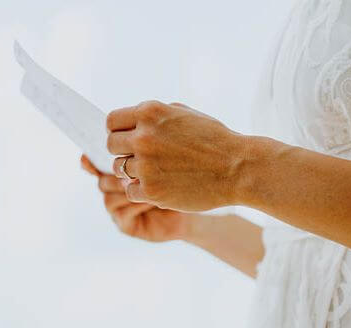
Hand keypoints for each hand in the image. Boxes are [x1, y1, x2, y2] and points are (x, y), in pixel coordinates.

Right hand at [81, 155, 190, 241]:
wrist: (197, 205)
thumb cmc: (182, 177)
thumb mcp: (164, 158)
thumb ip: (145, 146)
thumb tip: (132, 130)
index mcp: (120, 173)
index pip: (98, 165)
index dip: (90, 162)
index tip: (86, 156)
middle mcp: (115, 192)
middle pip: (102, 179)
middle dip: (116, 173)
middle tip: (134, 166)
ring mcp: (119, 210)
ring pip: (109, 196)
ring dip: (127, 188)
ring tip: (148, 183)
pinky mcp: (126, 225)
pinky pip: (121, 212)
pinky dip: (135, 204)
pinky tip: (152, 199)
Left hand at [106, 101, 245, 210]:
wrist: (239, 168)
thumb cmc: (214, 139)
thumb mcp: (184, 114)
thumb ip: (153, 117)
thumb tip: (126, 124)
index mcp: (150, 113)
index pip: (111, 121)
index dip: (118, 130)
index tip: (127, 138)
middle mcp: (143, 137)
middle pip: (111, 145)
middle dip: (124, 151)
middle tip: (143, 157)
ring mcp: (145, 165)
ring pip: (120, 169)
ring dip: (135, 172)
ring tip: (158, 171)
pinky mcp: (151, 190)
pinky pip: (130, 191)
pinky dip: (142, 191)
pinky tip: (161, 185)